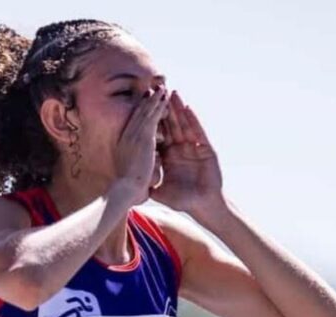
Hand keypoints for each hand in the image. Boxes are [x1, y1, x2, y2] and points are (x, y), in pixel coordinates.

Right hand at [112, 85, 170, 205]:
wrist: (126, 189)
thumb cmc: (127, 188)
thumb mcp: (130, 174)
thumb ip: (135, 169)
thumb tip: (140, 173)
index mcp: (123, 144)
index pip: (132, 124)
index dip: (138, 113)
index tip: (144, 104)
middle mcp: (126, 136)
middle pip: (137, 114)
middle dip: (145, 102)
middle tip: (151, 90)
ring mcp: (134, 135)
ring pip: (145, 112)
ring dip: (154, 99)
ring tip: (161, 88)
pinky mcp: (144, 136)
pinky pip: (153, 116)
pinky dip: (158, 105)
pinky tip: (164, 96)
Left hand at [150, 91, 223, 217]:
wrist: (204, 206)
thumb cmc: (184, 200)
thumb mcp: (161, 191)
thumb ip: (147, 184)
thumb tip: (128, 184)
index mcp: (170, 156)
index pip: (160, 134)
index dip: (153, 121)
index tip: (144, 107)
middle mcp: (181, 149)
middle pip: (171, 125)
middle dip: (165, 108)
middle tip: (157, 91)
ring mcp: (194, 147)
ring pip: (184, 124)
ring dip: (178, 109)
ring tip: (172, 93)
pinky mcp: (206, 149)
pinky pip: (198, 132)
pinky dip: (193, 120)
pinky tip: (187, 108)